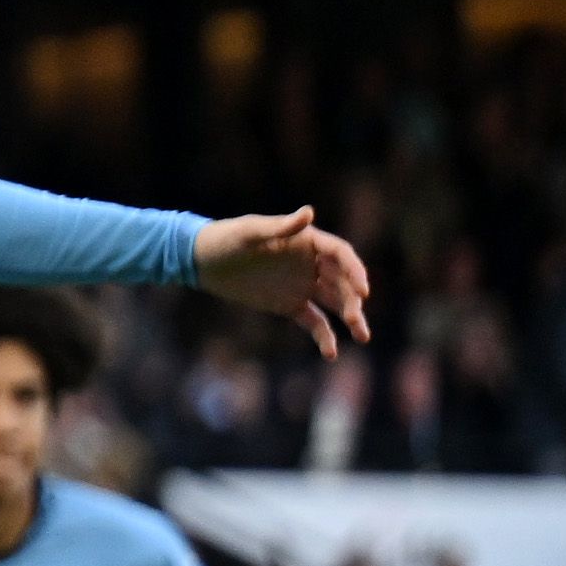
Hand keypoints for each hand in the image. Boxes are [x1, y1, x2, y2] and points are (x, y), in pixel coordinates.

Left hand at [194, 207, 371, 357]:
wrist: (202, 261)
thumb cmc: (226, 239)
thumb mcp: (251, 232)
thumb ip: (280, 227)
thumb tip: (309, 212)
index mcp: (308, 241)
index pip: (341, 255)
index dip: (355, 271)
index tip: (363, 290)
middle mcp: (312, 263)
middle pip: (342, 281)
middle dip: (352, 299)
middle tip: (354, 318)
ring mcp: (303, 285)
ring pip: (334, 302)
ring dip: (350, 317)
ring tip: (362, 336)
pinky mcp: (290, 305)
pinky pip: (314, 321)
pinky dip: (324, 336)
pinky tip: (331, 353)